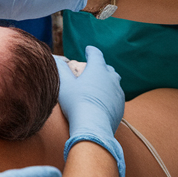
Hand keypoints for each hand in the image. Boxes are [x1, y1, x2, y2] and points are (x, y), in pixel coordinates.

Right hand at [56, 48, 125, 176]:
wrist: (93, 126)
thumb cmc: (76, 103)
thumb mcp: (65, 84)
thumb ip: (61, 69)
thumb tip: (57, 59)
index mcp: (98, 69)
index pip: (96, 54)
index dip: (91, 51)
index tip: (88, 50)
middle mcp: (111, 78)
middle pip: (107, 68)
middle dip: (101, 67)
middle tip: (93, 69)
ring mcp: (118, 92)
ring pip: (114, 82)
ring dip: (107, 81)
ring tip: (100, 85)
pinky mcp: (120, 106)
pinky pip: (116, 97)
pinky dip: (110, 95)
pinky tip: (103, 101)